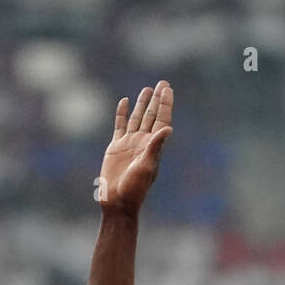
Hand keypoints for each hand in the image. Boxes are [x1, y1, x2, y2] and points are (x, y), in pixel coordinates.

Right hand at [98, 80, 173, 216]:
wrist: (118, 202)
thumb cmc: (134, 188)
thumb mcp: (147, 166)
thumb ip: (156, 146)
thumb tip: (168, 128)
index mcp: (153, 145)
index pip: (161, 119)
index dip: (165, 103)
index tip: (167, 88)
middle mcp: (143, 142)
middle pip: (151, 115)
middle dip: (157, 99)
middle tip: (162, 83)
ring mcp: (129, 143)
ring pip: (137, 118)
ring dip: (142, 104)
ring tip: (147, 89)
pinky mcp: (115, 147)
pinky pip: (120, 125)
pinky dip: (122, 114)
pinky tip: (124, 102)